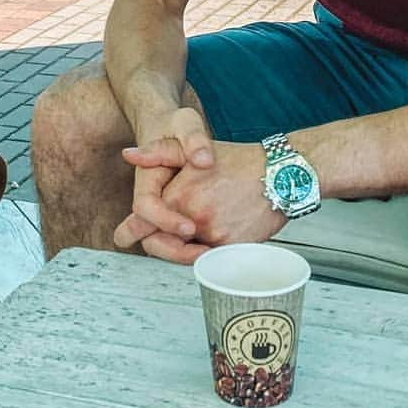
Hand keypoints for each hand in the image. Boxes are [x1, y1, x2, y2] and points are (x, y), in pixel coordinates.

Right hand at [112, 106, 211, 256]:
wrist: (175, 127)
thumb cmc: (177, 125)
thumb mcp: (185, 124)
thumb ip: (192, 140)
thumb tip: (202, 159)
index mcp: (147, 180)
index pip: (146, 208)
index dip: (166, 221)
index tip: (191, 227)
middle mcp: (151, 200)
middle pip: (150, 237)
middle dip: (174, 249)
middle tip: (203, 251)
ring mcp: (163, 211)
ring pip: (163, 244)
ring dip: (184, 254)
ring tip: (213, 253)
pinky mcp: (176, 216)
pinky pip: (178, 242)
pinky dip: (193, 249)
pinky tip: (216, 250)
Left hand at [116, 136, 285, 264]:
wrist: (280, 174)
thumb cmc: (238, 162)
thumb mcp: (193, 149)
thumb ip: (158, 153)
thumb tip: (129, 155)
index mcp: (177, 196)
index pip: (142, 224)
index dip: (132, 231)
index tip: (127, 236)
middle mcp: (192, 219)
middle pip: (159, 245)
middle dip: (157, 242)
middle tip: (158, 237)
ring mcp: (213, 235)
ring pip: (183, 254)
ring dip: (180, 248)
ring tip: (187, 234)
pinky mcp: (231, 248)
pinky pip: (208, 258)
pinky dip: (204, 251)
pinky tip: (209, 237)